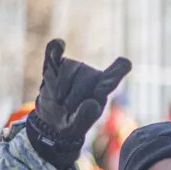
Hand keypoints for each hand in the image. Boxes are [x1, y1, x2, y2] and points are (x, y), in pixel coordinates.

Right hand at [25, 39, 131, 169]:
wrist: (53, 119)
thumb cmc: (73, 120)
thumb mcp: (79, 124)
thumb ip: (86, 116)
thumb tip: (92, 102)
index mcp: (104, 86)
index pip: (117, 71)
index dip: (115, 72)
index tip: (111, 78)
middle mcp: (91, 73)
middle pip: (85, 77)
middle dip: (72, 96)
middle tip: (67, 109)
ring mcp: (73, 68)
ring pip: (66, 70)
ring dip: (58, 88)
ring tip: (58, 100)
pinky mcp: (54, 65)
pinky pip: (53, 54)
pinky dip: (55, 49)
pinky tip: (59, 44)